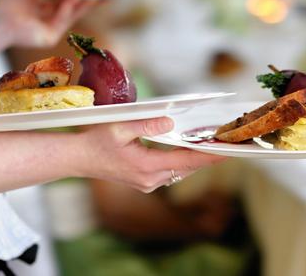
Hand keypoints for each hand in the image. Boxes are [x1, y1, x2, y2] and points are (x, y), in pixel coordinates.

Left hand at [0, 0, 95, 57]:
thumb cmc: (8, 3)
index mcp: (43, 9)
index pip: (66, 0)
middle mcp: (48, 20)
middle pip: (74, 9)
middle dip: (91, 0)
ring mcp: (50, 29)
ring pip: (73, 15)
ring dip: (85, 3)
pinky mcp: (49, 37)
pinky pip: (63, 20)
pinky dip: (69, 7)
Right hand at [75, 117, 224, 192]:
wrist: (78, 159)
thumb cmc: (95, 141)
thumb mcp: (119, 127)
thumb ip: (146, 124)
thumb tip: (170, 122)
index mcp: (146, 166)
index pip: (186, 160)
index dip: (208, 155)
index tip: (227, 150)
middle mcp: (150, 179)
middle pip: (187, 167)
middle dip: (206, 156)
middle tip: (225, 143)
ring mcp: (147, 183)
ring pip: (180, 171)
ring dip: (194, 159)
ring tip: (211, 145)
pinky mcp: (144, 182)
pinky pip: (170, 173)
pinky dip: (181, 162)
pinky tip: (187, 151)